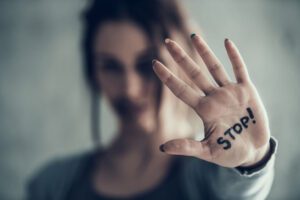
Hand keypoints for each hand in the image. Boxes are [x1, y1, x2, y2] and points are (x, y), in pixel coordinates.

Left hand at [152, 34, 269, 167]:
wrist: (253, 151)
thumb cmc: (230, 152)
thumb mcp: (208, 151)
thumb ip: (187, 147)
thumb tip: (162, 147)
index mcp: (204, 110)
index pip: (181, 89)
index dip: (167, 77)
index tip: (154, 63)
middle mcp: (214, 97)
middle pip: (194, 73)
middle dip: (181, 58)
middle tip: (167, 42)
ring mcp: (230, 92)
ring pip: (214, 67)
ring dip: (204, 52)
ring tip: (193, 37)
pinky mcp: (247, 91)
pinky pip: (240, 70)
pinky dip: (234, 56)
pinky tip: (227, 42)